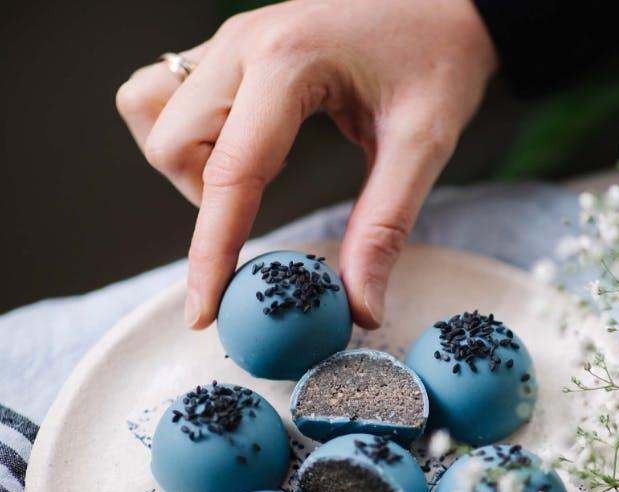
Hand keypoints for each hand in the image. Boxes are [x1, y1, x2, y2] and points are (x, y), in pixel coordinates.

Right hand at [116, 0, 495, 329]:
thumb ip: (384, 229)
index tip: (202, 312)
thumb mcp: (422, 146)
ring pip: (153, 115)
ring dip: (187, 167)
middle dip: (205, 205)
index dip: (211, 255)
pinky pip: (166, 93)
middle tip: (258, 218)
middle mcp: (242, 45)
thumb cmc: (437, 61)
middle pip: (171, 145)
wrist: (443, 4)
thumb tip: (360, 307)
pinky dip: (186, 137)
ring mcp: (229, 42)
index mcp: (289, 63)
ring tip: (247, 180)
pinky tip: (237, 149)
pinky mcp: (229, 49)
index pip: (231, 174)